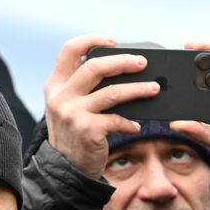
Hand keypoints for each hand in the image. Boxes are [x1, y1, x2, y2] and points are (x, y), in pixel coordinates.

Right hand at [42, 34, 151, 178]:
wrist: (65, 170)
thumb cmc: (74, 134)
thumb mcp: (68, 107)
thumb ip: (83, 88)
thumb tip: (121, 69)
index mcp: (55, 85)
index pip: (69, 50)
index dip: (91, 40)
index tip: (113, 41)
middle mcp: (61, 96)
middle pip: (95, 67)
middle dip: (123, 61)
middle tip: (143, 62)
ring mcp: (73, 113)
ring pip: (112, 92)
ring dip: (138, 89)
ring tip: (154, 89)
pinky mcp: (87, 130)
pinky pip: (117, 120)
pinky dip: (130, 123)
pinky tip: (136, 126)